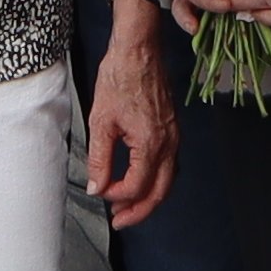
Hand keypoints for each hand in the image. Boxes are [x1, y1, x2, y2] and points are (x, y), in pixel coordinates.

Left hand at [88, 0, 183, 228]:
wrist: (138, 49)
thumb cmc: (120, 78)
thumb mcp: (101, 121)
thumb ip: (99, 159)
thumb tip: (97, 187)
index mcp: (151, 142)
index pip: (137, 186)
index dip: (116, 196)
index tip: (100, 193)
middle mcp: (168, 142)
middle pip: (159, 191)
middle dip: (139, 210)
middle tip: (119, 220)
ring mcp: (174, 135)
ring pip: (168, 180)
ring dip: (149, 197)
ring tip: (128, 206)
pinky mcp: (173, 128)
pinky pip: (171, 164)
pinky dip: (158, 180)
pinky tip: (143, 180)